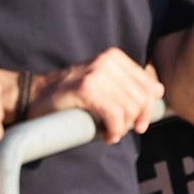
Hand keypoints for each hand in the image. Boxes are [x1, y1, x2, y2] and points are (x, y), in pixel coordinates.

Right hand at [31, 49, 163, 143]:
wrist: (33, 96)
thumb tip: (159, 92)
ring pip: (129, 107)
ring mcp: (97, 74)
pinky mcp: (86, 89)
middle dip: (139, 119)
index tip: (141, 122)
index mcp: (115, 57)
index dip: (150, 106)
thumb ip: (127, 84)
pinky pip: (114, 114)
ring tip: (113, 134)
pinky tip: (108, 136)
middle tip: (127, 131)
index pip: (148, 84)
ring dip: (124, 127)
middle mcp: (108, 61)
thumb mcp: (102, 81)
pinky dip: (115, 130)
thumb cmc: (71, 94)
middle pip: (141, 97)